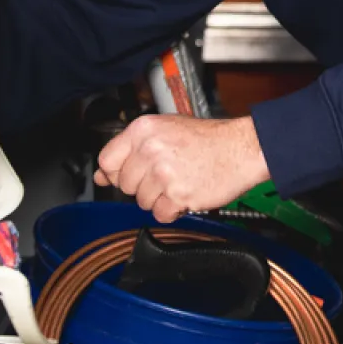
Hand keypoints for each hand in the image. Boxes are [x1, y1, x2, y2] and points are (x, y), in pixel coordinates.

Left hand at [94, 115, 270, 223]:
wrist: (241, 148)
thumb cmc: (207, 139)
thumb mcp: (165, 130)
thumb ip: (130, 150)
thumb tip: (101, 173)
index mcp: (143, 130)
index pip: (106, 160)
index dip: (117, 172)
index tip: (129, 174)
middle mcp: (150, 149)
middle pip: (124, 184)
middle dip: (142, 185)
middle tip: (165, 175)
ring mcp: (164, 173)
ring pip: (142, 201)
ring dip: (159, 198)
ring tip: (179, 181)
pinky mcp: (178, 194)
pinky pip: (161, 213)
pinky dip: (173, 210)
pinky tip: (186, 193)